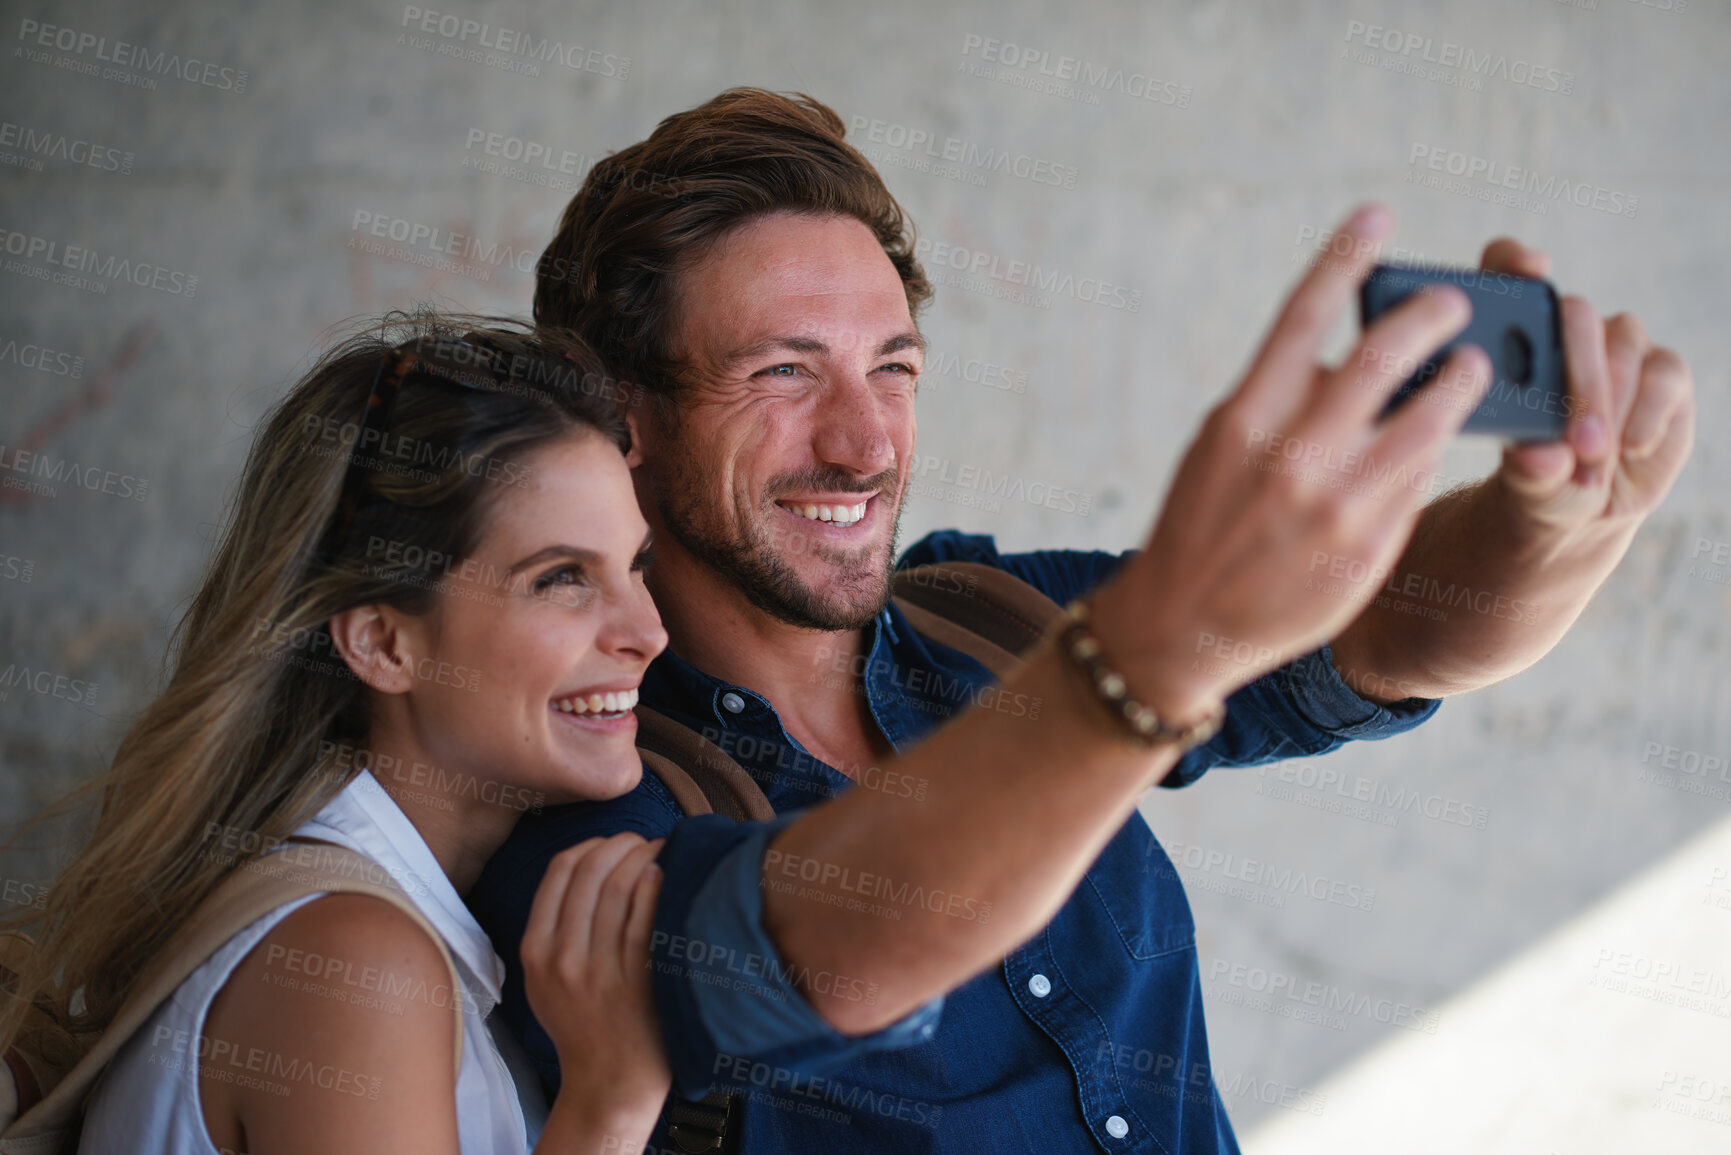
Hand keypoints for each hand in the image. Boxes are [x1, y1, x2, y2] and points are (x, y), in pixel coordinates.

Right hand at [522, 833, 669, 1145]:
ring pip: (621, 887)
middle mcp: (564, 958)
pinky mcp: (636, 982)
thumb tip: (583, 865)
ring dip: (646, 856)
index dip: (591, 846)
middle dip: (622, 844)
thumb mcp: (543, 980)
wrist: (609, 1080)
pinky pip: (647, 918)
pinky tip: (670, 874)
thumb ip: (551, 930)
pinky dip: (659, 886)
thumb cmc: (582, 1024)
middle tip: (644, 842)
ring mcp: (601, 971)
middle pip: (592, 871)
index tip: (612, 844)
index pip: (559, 871)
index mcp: (536, 950)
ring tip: (664, 851)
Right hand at [1093, 203, 1491, 716]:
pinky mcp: (1372, 545)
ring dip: (1457, 385)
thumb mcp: (1220, 447)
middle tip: (1452, 303)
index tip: (1378, 216)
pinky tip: (1430, 441)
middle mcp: (1295, 454)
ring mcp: (1340, 503)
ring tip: (1469, 368)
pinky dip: (1427, 453)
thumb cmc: (1201, 522)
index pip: (1305, 315)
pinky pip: (1418, 480)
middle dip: (1430, 316)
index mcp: (1244, 417)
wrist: (1184, 624)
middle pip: (1386, 356)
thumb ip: (1282, 400)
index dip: (1345, 256)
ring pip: (1428, 420)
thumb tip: (1356, 359)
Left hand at [1476, 238, 1693, 540]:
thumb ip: (1529, 470)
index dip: (1515, 263)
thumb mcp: (1525, 484)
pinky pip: (1664, 374)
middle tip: (1573, 438)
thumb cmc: (1538, 483)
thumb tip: (1541, 455)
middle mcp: (1567, 332)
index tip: (1531, 271)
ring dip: (1609, 404)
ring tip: (1593, 459)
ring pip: (1620, 346)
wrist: (1584, 508)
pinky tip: (1632, 446)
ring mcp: (1618, 347)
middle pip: (1574, 315)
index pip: (1507, 274)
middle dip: (1576, 375)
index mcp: (1512, 340)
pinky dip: (1648, 412)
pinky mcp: (1664, 372)